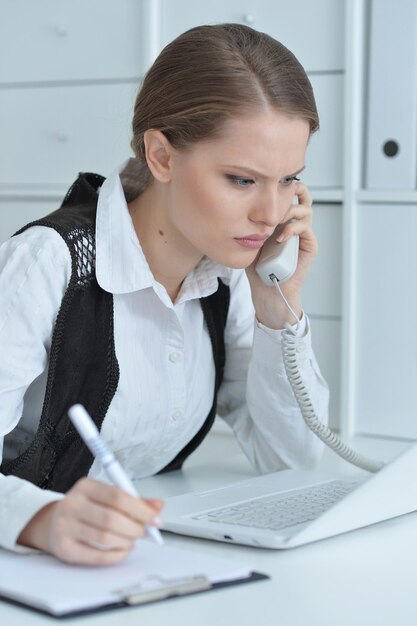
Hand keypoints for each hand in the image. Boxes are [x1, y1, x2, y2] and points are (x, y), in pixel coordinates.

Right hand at [17, 478, 163, 564]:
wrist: (52, 523)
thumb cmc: (86, 509)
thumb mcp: (107, 497)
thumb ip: (134, 501)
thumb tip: (158, 506)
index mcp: (85, 486)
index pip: (117, 496)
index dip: (141, 509)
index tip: (156, 519)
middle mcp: (72, 504)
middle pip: (112, 518)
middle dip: (136, 528)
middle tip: (146, 531)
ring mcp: (65, 527)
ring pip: (105, 538)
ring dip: (126, 541)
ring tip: (132, 540)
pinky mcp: (64, 548)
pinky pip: (96, 556)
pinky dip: (116, 555)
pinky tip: (122, 550)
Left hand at [245, 181, 316, 328]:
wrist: (267, 290)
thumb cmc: (257, 268)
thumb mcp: (249, 239)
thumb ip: (248, 223)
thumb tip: (235, 204)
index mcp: (281, 219)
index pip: (287, 195)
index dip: (281, 186)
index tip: (269, 183)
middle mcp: (294, 224)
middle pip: (302, 196)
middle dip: (292, 190)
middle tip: (279, 192)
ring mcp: (302, 234)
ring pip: (306, 210)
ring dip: (291, 210)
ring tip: (278, 218)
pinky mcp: (309, 246)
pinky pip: (306, 229)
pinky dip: (293, 229)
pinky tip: (281, 237)